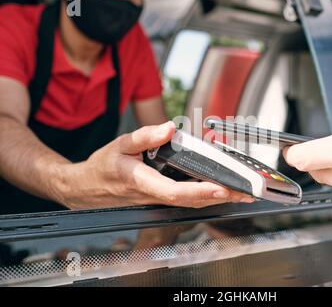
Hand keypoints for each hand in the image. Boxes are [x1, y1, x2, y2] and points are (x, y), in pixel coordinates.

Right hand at [57, 121, 253, 209]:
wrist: (85, 189)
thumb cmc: (102, 167)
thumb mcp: (119, 145)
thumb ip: (145, 137)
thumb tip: (169, 128)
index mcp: (141, 181)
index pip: (176, 191)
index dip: (200, 191)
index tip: (222, 188)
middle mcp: (151, 196)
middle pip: (190, 201)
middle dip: (219, 198)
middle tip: (245, 193)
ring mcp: (155, 201)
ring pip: (189, 203)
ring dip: (215, 199)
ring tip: (239, 193)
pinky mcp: (157, 200)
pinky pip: (183, 201)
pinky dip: (203, 197)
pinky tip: (217, 192)